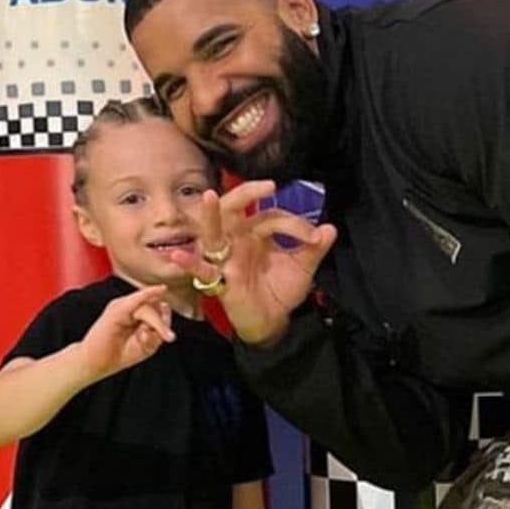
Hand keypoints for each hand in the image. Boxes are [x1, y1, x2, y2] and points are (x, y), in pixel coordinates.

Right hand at [76, 284, 174, 379]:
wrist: (97, 362)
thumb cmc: (121, 354)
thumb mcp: (147, 346)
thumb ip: (158, 334)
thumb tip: (164, 318)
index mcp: (138, 313)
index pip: (159, 307)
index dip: (166, 320)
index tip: (168, 337)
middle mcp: (130, 307)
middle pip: (155, 306)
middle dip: (162, 323)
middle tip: (168, 338)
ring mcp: (122, 306)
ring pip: (148, 307)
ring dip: (155, 322)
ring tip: (148, 338)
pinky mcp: (117, 309)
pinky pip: (136, 299)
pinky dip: (148, 294)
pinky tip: (160, 289)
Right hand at [166, 183, 337, 345]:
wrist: (274, 322)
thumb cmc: (280, 290)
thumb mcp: (302, 268)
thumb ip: (314, 248)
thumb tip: (330, 228)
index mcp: (256, 233)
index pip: (271, 216)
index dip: (294, 223)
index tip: (315, 237)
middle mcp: (238, 240)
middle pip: (234, 208)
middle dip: (247, 193)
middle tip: (267, 186)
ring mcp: (226, 259)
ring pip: (213, 232)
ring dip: (210, 215)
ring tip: (208, 197)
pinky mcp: (219, 281)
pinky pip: (201, 270)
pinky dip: (189, 263)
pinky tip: (178, 255)